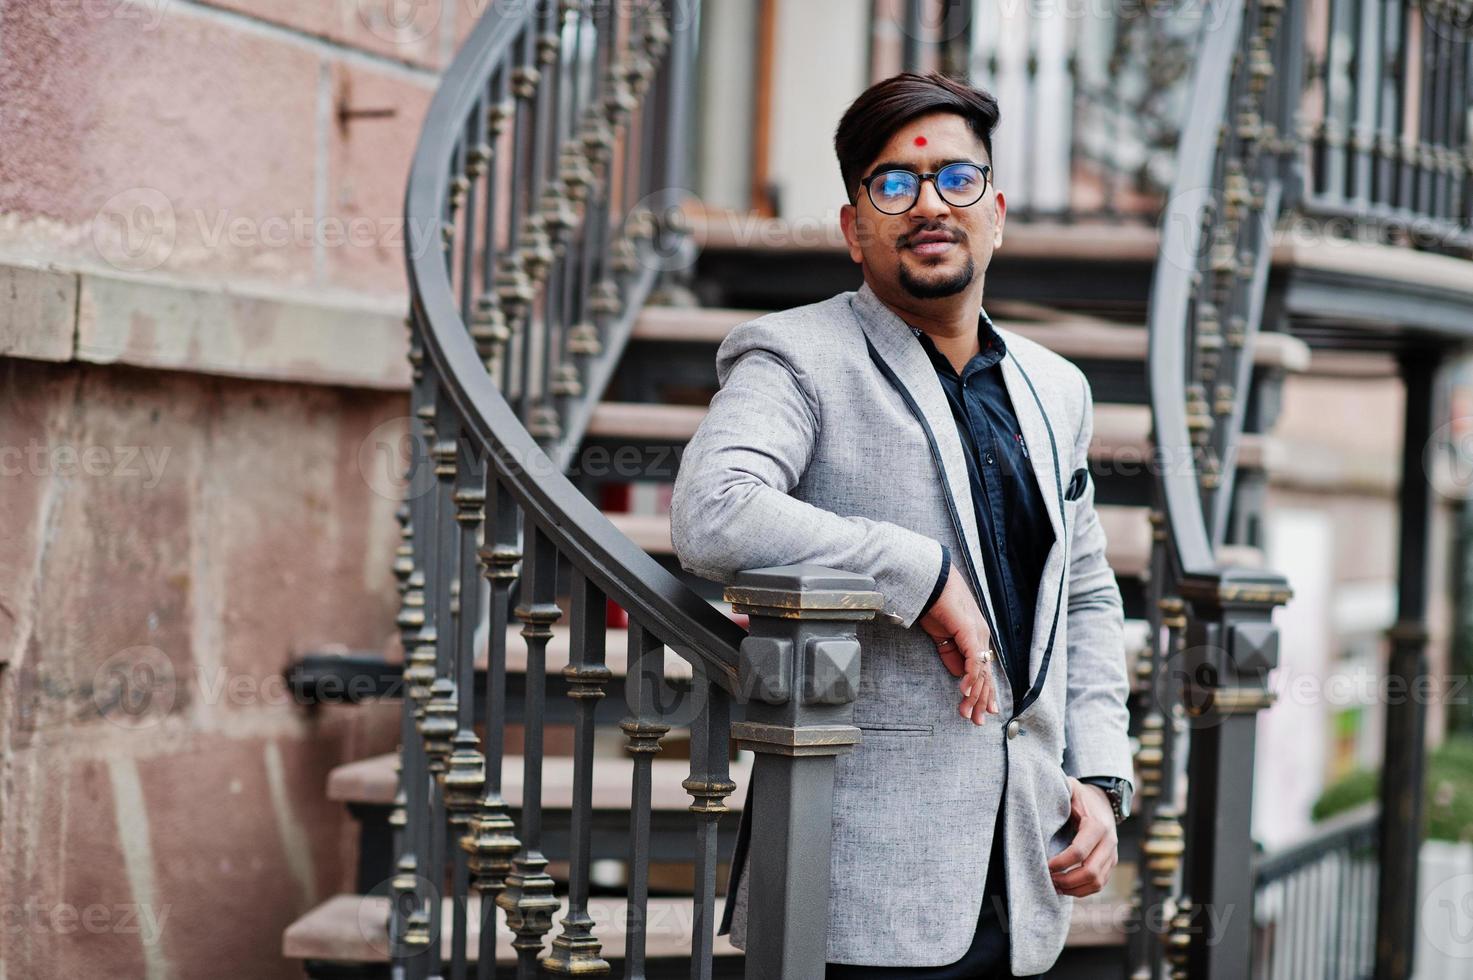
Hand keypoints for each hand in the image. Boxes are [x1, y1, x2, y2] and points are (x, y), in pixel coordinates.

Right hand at [917, 568, 998, 724]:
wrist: (932, 581)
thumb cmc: (934, 602)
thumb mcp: (941, 634)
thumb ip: (951, 653)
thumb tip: (959, 674)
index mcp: (976, 637)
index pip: (984, 669)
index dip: (985, 691)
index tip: (983, 710)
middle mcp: (981, 637)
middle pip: (986, 675)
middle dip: (982, 700)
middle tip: (977, 720)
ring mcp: (978, 635)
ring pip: (981, 672)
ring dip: (975, 695)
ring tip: (969, 713)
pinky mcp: (970, 633)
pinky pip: (973, 662)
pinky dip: (971, 679)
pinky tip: (966, 693)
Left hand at [1047, 778, 1118, 896]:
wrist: (1104, 801)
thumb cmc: (1081, 796)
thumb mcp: (1071, 788)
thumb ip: (1059, 791)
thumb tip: (1037, 795)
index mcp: (1097, 826)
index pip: (1079, 852)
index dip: (1060, 863)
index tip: (1044, 865)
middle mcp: (1109, 842)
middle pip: (1090, 872)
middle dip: (1067, 880)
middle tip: (1047, 879)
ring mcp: (1112, 854)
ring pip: (1097, 883)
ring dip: (1074, 889)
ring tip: (1054, 885)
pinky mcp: (1111, 863)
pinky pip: (1100, 884)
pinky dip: (1083, 890)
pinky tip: (1065, 887)